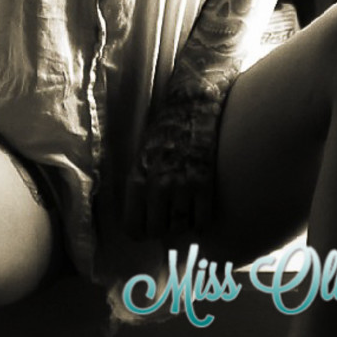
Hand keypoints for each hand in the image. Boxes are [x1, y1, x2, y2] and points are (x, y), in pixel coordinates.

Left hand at [124, 93, 221, 245]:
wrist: (192, 104)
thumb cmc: (165, 128)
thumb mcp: (142, 152)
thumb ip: (140, 182)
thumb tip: (139, 213)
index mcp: (138, 176)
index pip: (132, 225)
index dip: (140, 232)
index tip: (147, 230)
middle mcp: (157, 183)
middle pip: (157, 231)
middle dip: (162, 231)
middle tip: (168, 223)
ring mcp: (182, 183)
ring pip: (180, 227)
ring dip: (182, 227)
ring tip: (183, 218)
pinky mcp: (204, 180)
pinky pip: (201, 219)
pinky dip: (200, 223)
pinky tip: (199, 215)